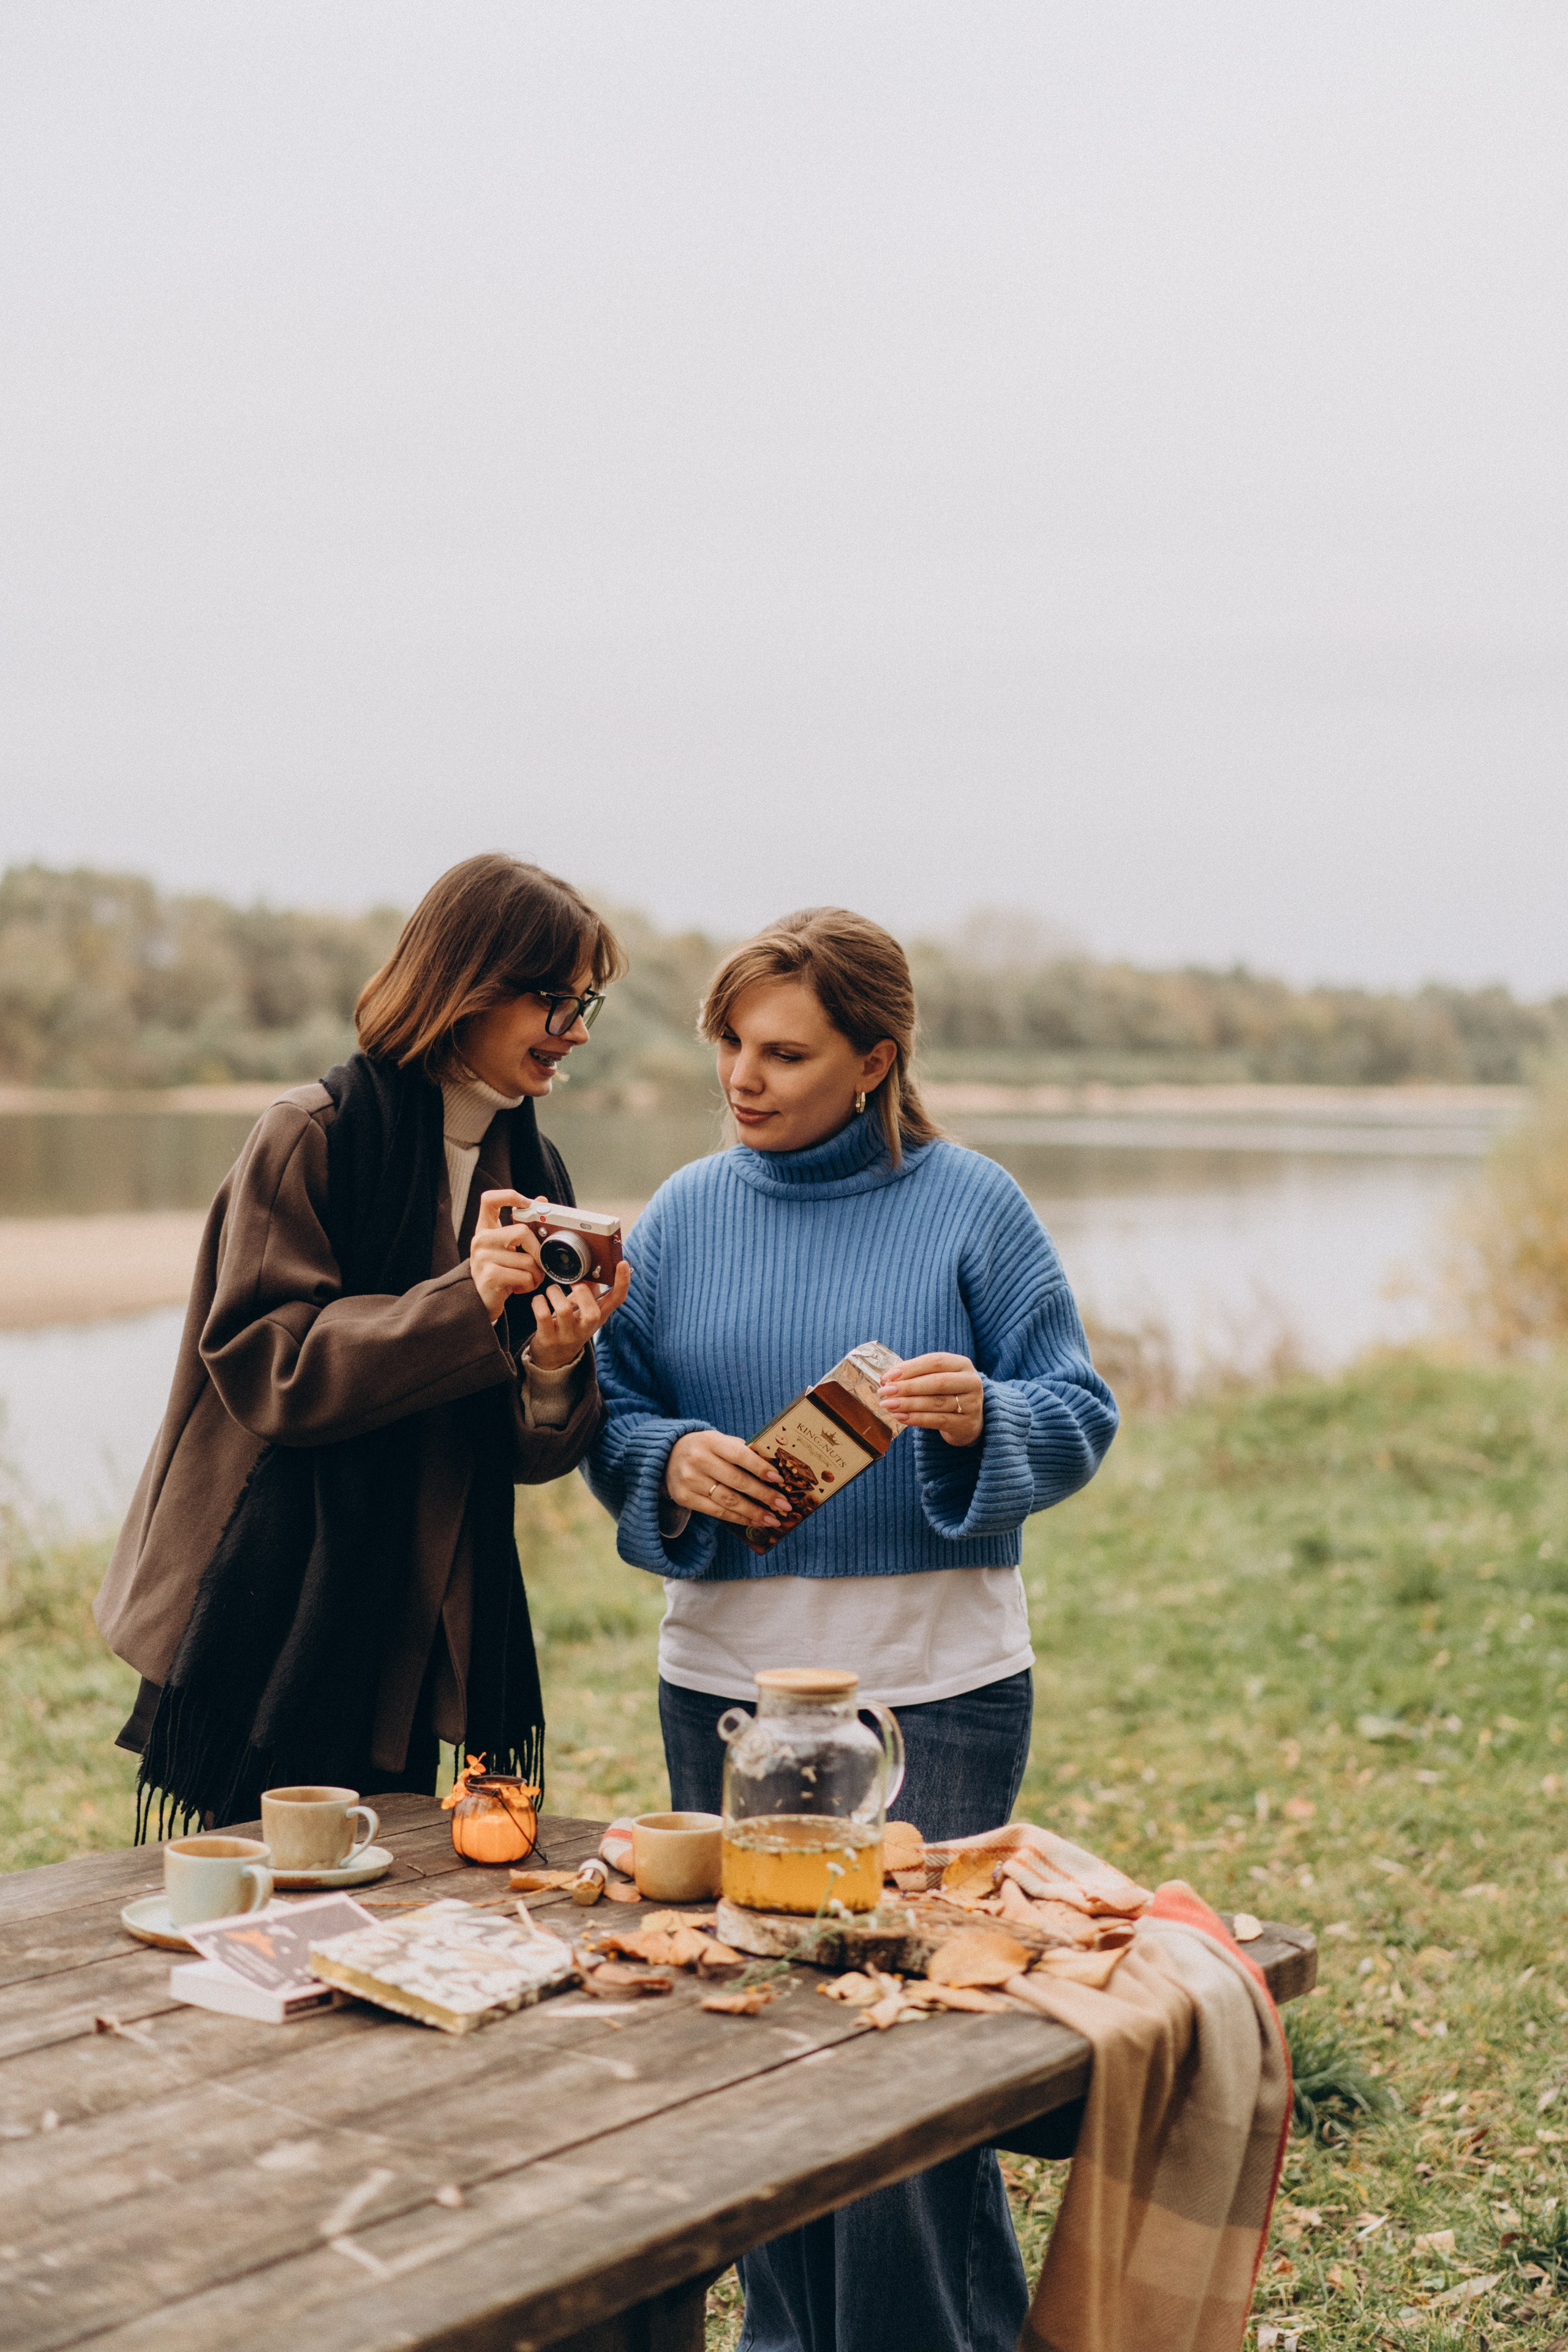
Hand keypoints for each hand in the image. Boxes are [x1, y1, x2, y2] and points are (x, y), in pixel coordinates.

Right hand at [469, 1191, 550, 1322]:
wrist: (481, 1301)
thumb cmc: (498, 1272)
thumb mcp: (508, 1247)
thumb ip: (522, 1226)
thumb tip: (542, 1200)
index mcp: (485, 1229)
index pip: (489, 1200)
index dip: (509, 1196)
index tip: (527, 1203)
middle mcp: (480, 1240)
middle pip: (522, 1232)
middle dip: (538, 1251)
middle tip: (538, 1264)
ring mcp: (483, 1258)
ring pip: (528, 1260)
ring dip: (536, 1274)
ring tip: (528, 1279)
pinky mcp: (490, 1276)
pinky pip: (524, 1276)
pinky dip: (529, 1285)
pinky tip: (519, 1288)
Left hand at [525, 1257, 631, 1368]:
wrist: (554, 1358)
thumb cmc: (570, 1326)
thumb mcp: (584, 1311)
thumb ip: (590, 1292)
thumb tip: (591, 1269)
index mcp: (599, 1317)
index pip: (616, 1300)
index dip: (622, 1282)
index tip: (622, 1263)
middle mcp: (586, 1328)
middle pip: (592, 1312)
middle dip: (581, 1292)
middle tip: (573, 1284)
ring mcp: (567, 1336)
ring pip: (563, 1310)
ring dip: (554, 1292)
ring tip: (551, 1291)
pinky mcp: (548, 1339)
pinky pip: (542, 1315)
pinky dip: (538, 1301)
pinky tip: (539, 1301)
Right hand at [665, 1430, 787, 1532]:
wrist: (665, 1456)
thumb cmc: (703, 1448)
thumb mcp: (719, 1441)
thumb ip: (742, 1451)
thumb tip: (773, 1470)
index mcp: (710, 1441)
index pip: (739, 1455)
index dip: (760, 1468)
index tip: (779, 1479)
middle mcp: (698, 1460)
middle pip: (737, 1481)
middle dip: (764, 1495)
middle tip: (784, 1505)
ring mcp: (690, 1481)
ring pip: (728, 1501)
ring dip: (754, 1512)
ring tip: (772, 1519)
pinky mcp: (685, 1498)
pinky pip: (717, 1512)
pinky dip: (738, 1518)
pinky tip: (753, 1521)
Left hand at [878, 1353, 984, 1447]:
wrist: (969, 1421)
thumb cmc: (947, 1394)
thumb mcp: (937, 1379)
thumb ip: (915, 1375)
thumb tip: (887, 1378)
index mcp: (962, 1364)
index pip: (935, 1361)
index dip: (911, 1367)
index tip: (889, 1375)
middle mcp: (970, 1382)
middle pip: (936, 1382)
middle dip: (908, 1386)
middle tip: (886, 1391)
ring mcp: (971, 1404)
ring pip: (936, 1402)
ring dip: (908, 1403)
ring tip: (888, 1404)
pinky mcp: (966, 1424)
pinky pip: (938, 1420)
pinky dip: (916, 1418)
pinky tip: (900, 1416)